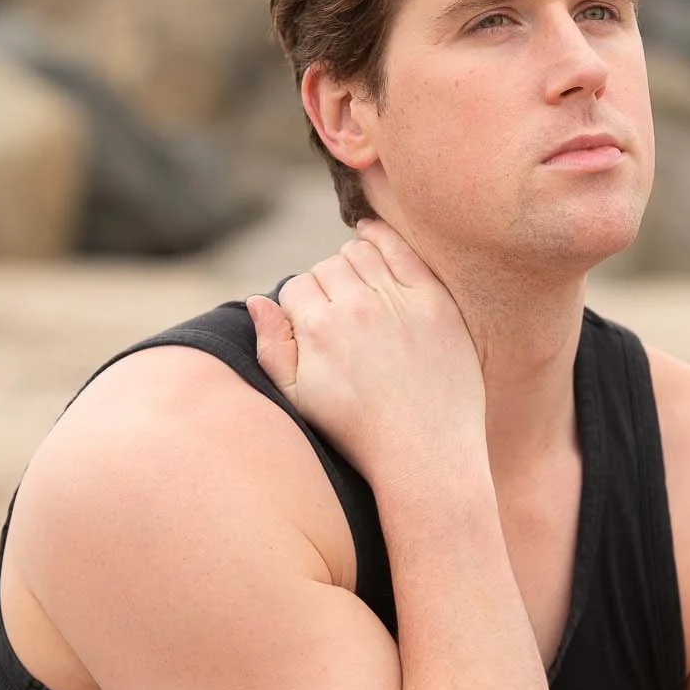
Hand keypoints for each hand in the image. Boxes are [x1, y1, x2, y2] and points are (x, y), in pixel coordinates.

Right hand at [245, 220, 485, 482]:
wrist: (424, 451)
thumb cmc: (357, 431)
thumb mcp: (299, 399)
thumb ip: (272, 347)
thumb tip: (257, 301)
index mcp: (317, 328)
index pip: (296, 287)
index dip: (302, 305)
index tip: (315, 323)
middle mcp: (355, 307)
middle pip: (327, 267)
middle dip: (327, 285)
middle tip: (341, 314)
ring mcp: (396, 300)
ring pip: (360, 252)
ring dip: (353, 263)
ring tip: (359, 288)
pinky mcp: (432, 300)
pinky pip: (401, 249)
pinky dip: (382, 238)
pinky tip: (374, 240)